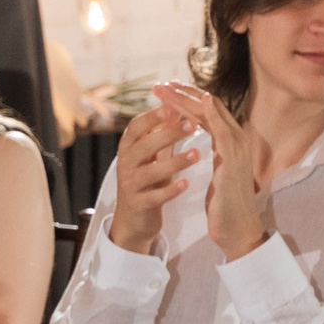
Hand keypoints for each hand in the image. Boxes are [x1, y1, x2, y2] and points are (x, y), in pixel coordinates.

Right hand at [105, 91, 201, 256]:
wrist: (133, 218)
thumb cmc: (146, 180)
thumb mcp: (150, 155)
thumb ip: (160, 134)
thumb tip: (174, 105)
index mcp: (128, 149)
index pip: (136, 127)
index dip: (152, 116)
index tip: (173, 106)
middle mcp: (125, 164)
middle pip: (144, 145)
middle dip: (168, 134)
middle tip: (193, 125)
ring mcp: (130, 185)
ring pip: (150, 171)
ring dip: (174, 162)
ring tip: (197, 154)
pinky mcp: (138, 204)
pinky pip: (154, 196)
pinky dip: (170, 190)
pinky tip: (185, 183)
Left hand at [163, 83, 271, 259]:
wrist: (237, 226)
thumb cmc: (225, 200)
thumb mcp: (217, 168)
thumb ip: (214, 148)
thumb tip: (202, 136)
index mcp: (230, 140)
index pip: (207, 111)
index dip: (186, 98)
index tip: (165, 90)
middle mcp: (236, 138)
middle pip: (209, 106)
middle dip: (183, 93)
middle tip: (160, 84)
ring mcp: (237, 147)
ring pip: (212, 113)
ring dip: (188, 99)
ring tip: (166, 90)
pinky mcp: (233, 159)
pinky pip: (222, 131)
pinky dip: (212, 115)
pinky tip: (199, 102)